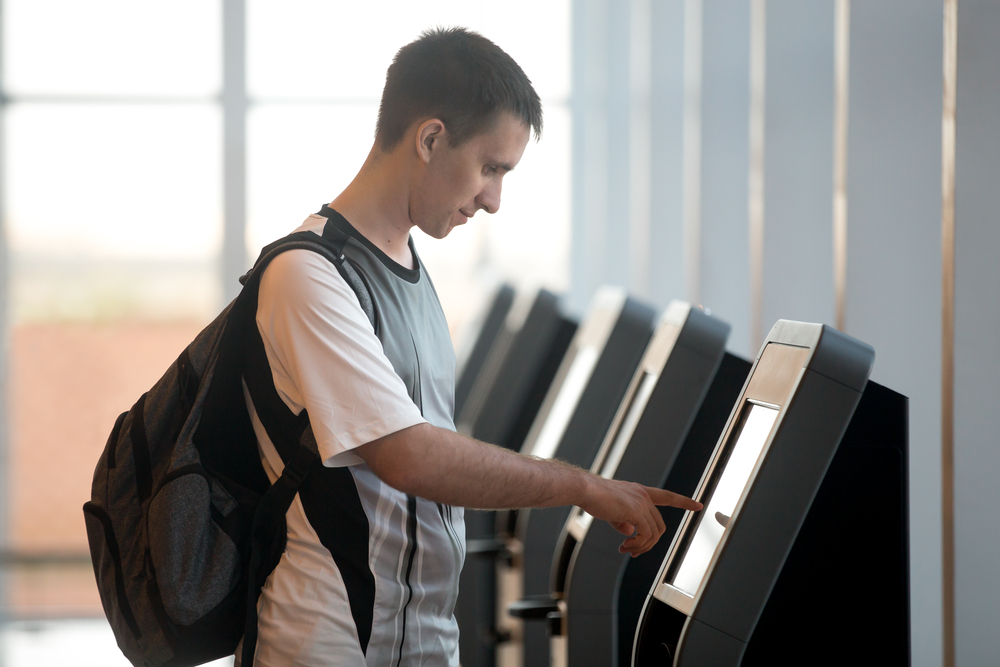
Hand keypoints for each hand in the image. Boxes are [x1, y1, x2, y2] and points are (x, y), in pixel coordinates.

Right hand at [579, 476, 701, 556]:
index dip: (683, 502)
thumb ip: (625, 521)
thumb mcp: (613, 511)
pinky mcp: (636, 511)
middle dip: (649, 543)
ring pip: (654, 533)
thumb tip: (631, 534)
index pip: (667, 496)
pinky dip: (638, 545)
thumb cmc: (595, 498)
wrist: (586, 490)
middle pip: (659, 525)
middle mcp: (644, 495)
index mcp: (640, 492)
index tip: (698, 505)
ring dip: (641, 546)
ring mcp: (641, 503)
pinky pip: (645, 535)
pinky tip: (625, 546)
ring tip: (626, 550)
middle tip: (632, 551)